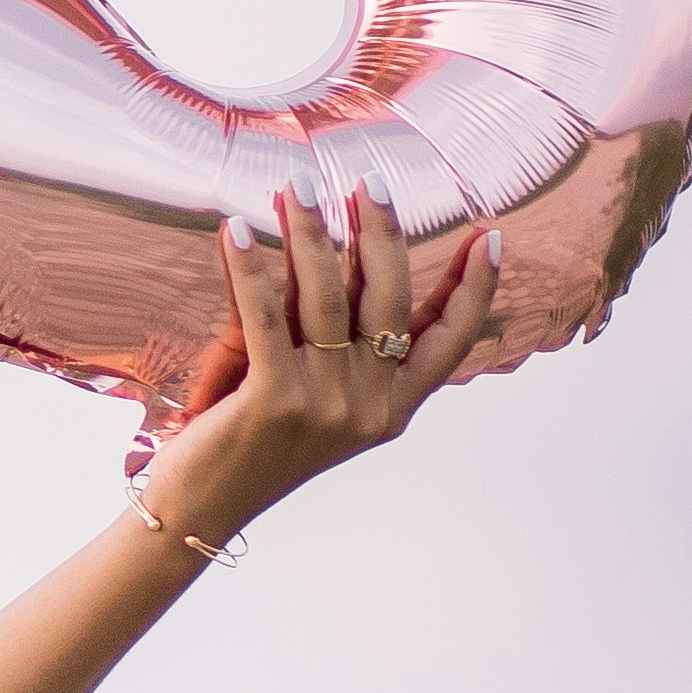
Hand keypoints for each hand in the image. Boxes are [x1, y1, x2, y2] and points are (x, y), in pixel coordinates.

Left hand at [140, 185, 504, 548]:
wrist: (201, 509)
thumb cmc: (254, 445)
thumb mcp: (318, 397)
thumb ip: (337, 344)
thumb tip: (348, 262)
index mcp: (394, 409)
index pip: (451, 339)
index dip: (474, 287)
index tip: (490, 236)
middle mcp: (370, 406)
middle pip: (392, 299)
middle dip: (383, 233)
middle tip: (370, 184)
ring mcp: (326, 404)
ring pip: (328, 296)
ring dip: (311, 232)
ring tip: (296, 187)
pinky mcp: (274, 399)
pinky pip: (264, 314)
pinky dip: (249, 266)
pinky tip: (234, 229)